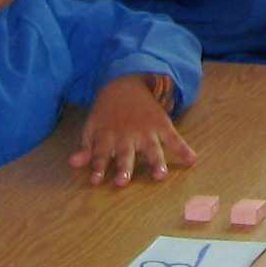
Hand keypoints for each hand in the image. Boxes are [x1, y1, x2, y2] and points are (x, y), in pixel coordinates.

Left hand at [69, 75, 195, 186]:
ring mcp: (146, 130)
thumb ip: (86, 147)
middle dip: (124, 168)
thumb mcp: (92, 126)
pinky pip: (174, 138)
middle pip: (125, 154)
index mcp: (107, 135)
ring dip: (155, 162)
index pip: (101, 154)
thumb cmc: (107, 112)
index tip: (97, 181)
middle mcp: (127, 134)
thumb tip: (73, 164)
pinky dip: (183, 149)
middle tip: (123, 182)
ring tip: (160, 175)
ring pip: (151, 148)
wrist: (126, 83)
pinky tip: (192, 160)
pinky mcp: (162, 125)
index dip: (98, 167)